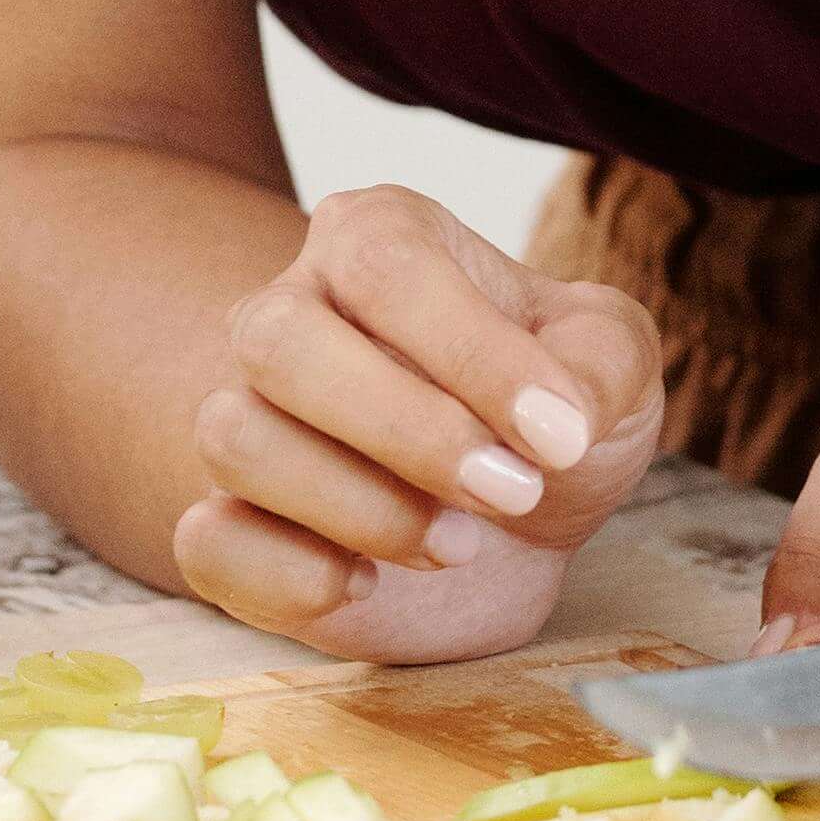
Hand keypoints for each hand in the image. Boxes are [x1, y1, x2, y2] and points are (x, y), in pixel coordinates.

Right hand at [174, 185, 662, 661]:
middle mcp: (291, 310)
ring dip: (361, 509)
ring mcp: (247, 415)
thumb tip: (557, 420)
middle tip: (513, 492)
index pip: (386, 266)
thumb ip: (601, 364)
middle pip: (278, 341)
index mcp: (378, 239)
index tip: (561, 435)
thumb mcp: (613, 363)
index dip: (471, 353)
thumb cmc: (554, 415)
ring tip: (460, 544)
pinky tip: (366, 582)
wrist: (523, 521)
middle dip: (404, 432)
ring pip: (234, 439)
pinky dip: (289, 575)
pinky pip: (206, 541)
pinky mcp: (231, 522)